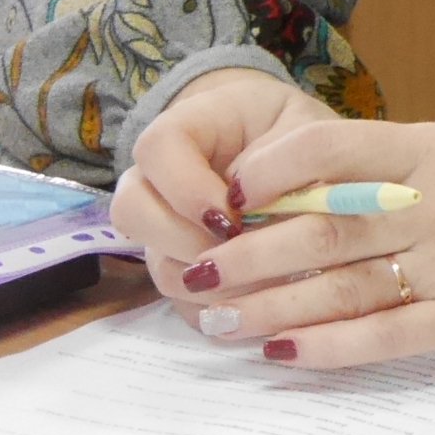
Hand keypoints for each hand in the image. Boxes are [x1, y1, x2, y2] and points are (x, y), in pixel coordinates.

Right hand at [116, 65, 339, 314]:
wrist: (298, 156)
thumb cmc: (297, 132)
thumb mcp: (302, 126)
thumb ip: (280, 157)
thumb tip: (249, 207)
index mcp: (185, 129)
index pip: (157, 148)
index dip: (186, 188)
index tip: (233, 214)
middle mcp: (158, 180)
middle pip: (133, 210)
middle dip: (187, 241)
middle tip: (241, 252)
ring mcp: (164, 228)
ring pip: (155, 262)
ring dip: (204, 282)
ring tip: (259, 282)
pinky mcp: (184, 268)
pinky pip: (180, 299)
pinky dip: (216, 307)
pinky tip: (258, 305)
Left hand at [162, 113, 434, 369]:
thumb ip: (409, 159)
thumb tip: (320, 177)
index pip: (334, 149)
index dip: (270, 171)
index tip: (229, 192)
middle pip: (323, 228)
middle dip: (248, 252)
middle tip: (197, 267)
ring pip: (343, 288)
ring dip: (270, 307)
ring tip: (218, 318)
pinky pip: (387, 337)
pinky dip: (328, 347)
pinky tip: (283, 353)